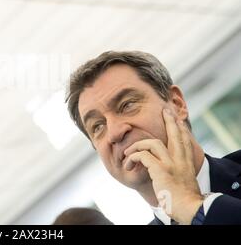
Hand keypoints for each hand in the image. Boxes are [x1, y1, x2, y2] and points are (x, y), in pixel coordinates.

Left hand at [123, 109, 203, 223]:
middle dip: (169, 121)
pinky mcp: (161, 170)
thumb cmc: (185, 199)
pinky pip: (143, 156)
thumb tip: (170, 170)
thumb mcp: (184, 180)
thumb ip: (178, 171)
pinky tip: (128, 164)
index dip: (180, 128)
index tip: (177, 119)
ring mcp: (171, 164)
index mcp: (186, 162)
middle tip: (165, 110)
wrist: (190, 209)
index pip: (184, 140)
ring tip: (127, 152)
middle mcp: (180, 160)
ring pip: (152, 143)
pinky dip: (133, 158)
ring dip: (137, 146)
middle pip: (175, 134)